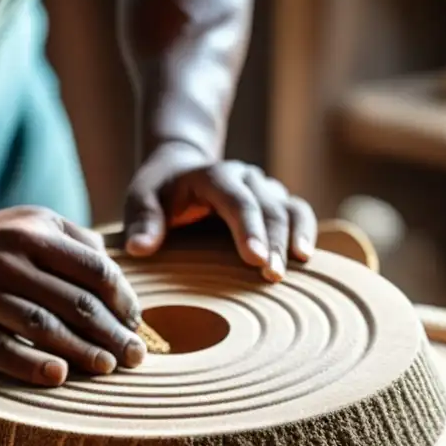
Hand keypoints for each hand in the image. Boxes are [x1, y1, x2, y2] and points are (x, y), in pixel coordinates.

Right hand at [0, 207, 145, 386]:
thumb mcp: (26, 224)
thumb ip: (73, 242)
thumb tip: (119, 280)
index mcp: (34, 231)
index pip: (95, 270)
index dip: (123, 302)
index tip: (135, 326)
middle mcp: (8, 257)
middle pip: (75, 301)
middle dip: (111, 333)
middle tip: (135, 359)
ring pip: (42, 325)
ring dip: (81, 350)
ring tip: (107, 369)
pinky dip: (29, 363)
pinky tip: (57, 375)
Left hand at [124, 152, 317, 280]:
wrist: (179, 169)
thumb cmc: (158, 191)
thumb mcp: (140, 199)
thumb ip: (142, 221)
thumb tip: (140, 248)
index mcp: (212, 175)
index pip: (236, 199)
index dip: (248, 228)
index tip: (255, 259)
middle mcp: (244, 178)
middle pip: (267, 206)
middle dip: (274, 241)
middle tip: (273, 275)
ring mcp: (263, 190)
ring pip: (290, 207)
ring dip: (294, 237)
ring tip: (296, 267)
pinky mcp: (274, 204)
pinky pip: (298, 214)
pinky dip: (305, 233)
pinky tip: (305, 259)